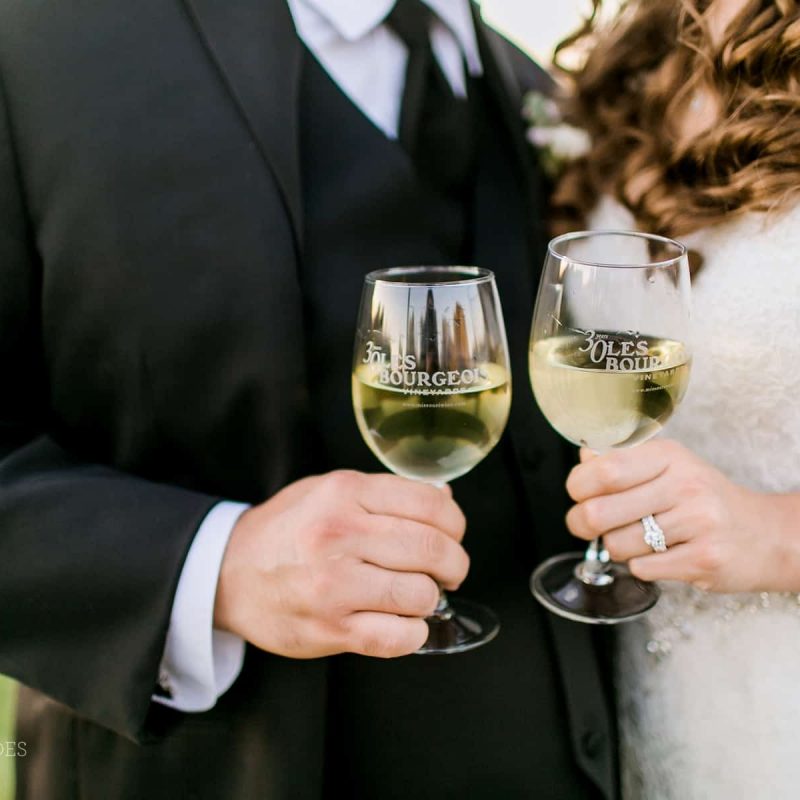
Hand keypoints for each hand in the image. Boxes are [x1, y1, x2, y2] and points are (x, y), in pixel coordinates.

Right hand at [213, 471, 467, 658]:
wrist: (228, 572)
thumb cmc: (287, 529)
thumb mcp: (329, 490)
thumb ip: (386, 493)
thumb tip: (446, 499)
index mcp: (345, 492)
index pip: (431, 504)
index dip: (456, 523)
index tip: (453, 535)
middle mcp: (339, 534)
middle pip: (432, 549)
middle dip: (454, 564)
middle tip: (449, 571)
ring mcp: (333, 584)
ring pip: (420, 595)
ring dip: (430, 599)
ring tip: (418, 595)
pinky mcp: (329, 628)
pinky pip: (397, 638)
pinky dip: (414, 633)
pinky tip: (404, 623)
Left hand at [564, 440, 799, 592]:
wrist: (766, 535)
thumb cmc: (703, 500)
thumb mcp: (668, 468)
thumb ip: (623, 462)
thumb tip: (584, 458)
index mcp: (668, 456)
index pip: (603, 469)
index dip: (578, 486)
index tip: (578, 495)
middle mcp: (684, 485)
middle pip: (599, 511)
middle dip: (582, 524)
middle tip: (587, 526)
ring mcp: (698, 523)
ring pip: (618, 545)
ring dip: (617, 548)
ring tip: (639, 540)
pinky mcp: (705, 559)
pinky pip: (642, 568)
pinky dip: (641, 566)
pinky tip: (661, 556)